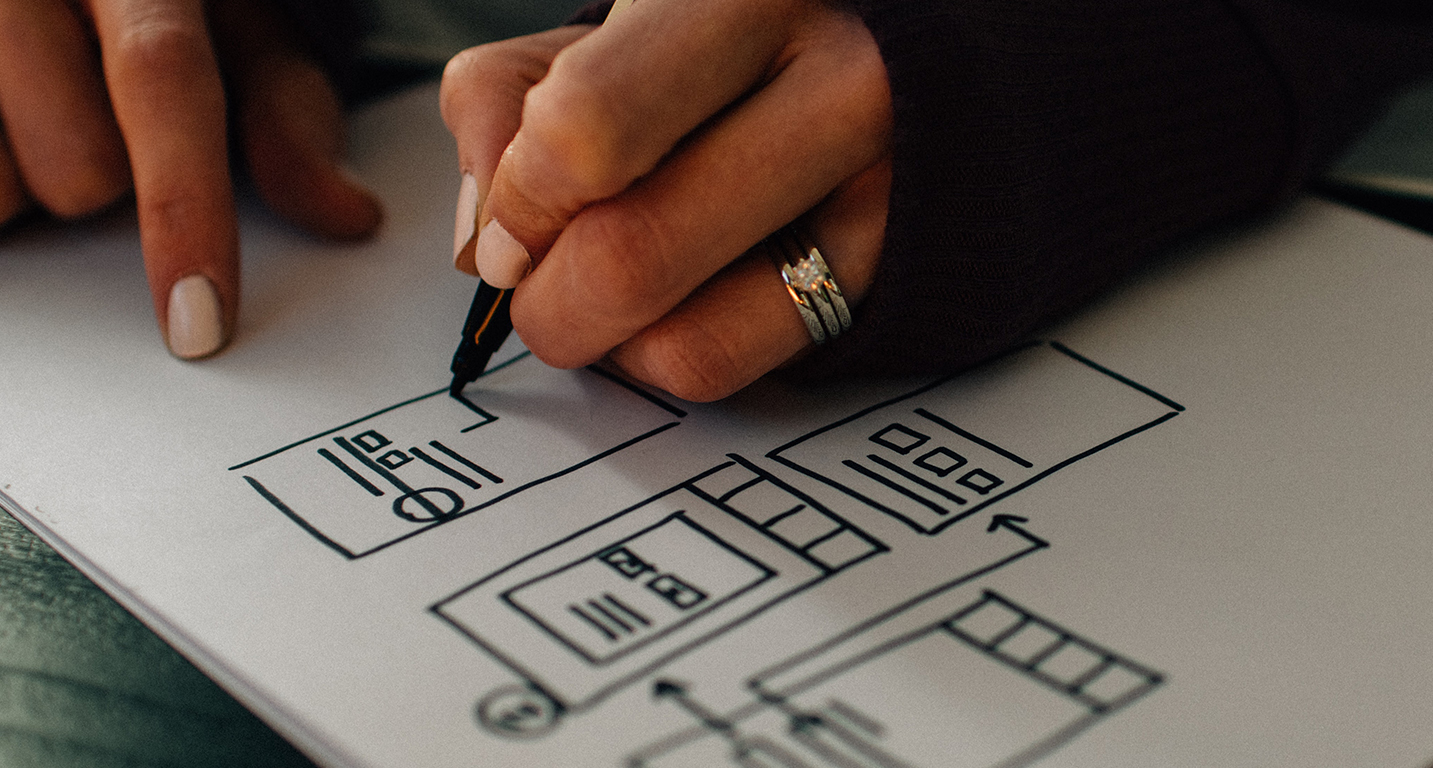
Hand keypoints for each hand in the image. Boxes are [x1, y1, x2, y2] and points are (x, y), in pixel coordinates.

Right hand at [0, 0, 380, 357]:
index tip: (200, 318)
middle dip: (110, 183)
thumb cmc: (166, 6)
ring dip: (32, 182)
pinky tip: (9, 137)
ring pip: (4, 189)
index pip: (164, 78)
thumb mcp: (244, 37)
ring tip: (44, 119)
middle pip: (82, 162)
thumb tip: (348, 215)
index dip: (186, 205)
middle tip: (109, 128)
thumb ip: (291, 116)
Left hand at [440, 0, 891, 401]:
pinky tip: (677, 302)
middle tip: (537, 281)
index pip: (589, 128)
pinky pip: (728, 367)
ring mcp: (883, 193)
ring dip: (603, 340)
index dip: (521, 197)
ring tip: (610, 286)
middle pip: (630, 255)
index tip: (510, 216)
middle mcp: (840, 85)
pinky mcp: (891, 278)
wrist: (902, 65)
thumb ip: (508, 98)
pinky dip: (666, 355)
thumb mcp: (608, 26)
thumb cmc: (732, 44)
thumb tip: (483, 239)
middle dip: (546, 299)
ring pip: (678, 337)